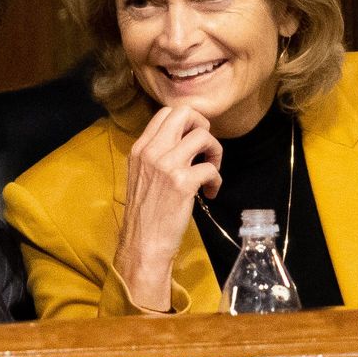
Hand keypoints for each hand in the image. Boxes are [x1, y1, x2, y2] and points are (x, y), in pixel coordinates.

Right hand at [115, 106, 221, 312]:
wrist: (142, 244)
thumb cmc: (144, 215)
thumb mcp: (140, 176)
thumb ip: (155, 156)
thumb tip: (181, 142)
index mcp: (140, 149)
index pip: (165, 113)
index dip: (187, 121)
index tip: (193, 140)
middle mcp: (152, 152)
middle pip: (184, 113)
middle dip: (203, 125)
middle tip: (205, 148)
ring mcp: (167, 165)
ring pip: (203, 135)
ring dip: (215, 152)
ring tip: (211, 171)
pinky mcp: (183, 182)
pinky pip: (211, 167)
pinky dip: (217, 179)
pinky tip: (210, 193)